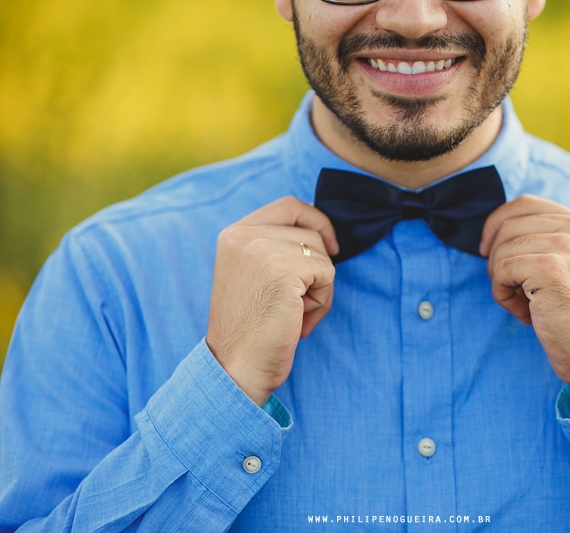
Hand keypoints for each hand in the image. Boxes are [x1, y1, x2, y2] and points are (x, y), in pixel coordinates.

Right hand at [206, 197, 338, 405]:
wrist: (236, 367)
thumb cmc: (251, 330)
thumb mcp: (254, 276)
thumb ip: (276, 249)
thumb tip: (323, 234)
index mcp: (234, 234)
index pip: (289, 206)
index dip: (316, 221)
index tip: (330, 248)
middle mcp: (243, 235)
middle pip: (311, 233)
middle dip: (317, 268)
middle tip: (300, 303)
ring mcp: (262, 250)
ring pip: (321, 255)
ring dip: (319, 289)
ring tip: (295, 315)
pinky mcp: (284, 270)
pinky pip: (326, 274)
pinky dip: (322, 301)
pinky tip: (299, 321)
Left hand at [480, 195, 569, 403]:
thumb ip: (547, 243)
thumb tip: (496, 231)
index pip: (525, 204)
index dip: (497, 224)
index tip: (488, 250)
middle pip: (508, 225)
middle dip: (497, 257)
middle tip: (512, 289)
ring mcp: (566, 246)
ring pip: (501, 249)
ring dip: (500, 280)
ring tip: (523, 304)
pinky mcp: (550, 268)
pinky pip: (501, 270)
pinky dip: (502, 295)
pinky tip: (524, 313)